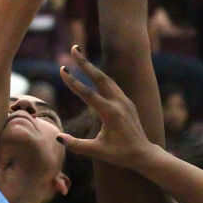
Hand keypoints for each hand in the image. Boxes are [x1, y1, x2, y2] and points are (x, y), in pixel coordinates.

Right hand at [56, 47, 157, 170]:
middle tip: (74, 48)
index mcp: (111, 114)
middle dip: (86, 63)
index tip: (63, 70)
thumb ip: (77, 145)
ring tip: (80, 56)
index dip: (74, 82)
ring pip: (107, 79)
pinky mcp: (127, 103)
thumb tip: (58, 138)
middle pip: (100, 78)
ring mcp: (125, 101)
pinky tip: (93, 73)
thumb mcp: (97, 151)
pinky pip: (112, 86)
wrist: (143, 154)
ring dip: (93, 67)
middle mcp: (119, 103)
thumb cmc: (120, 154)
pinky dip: (101, 77)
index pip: (89, 94)